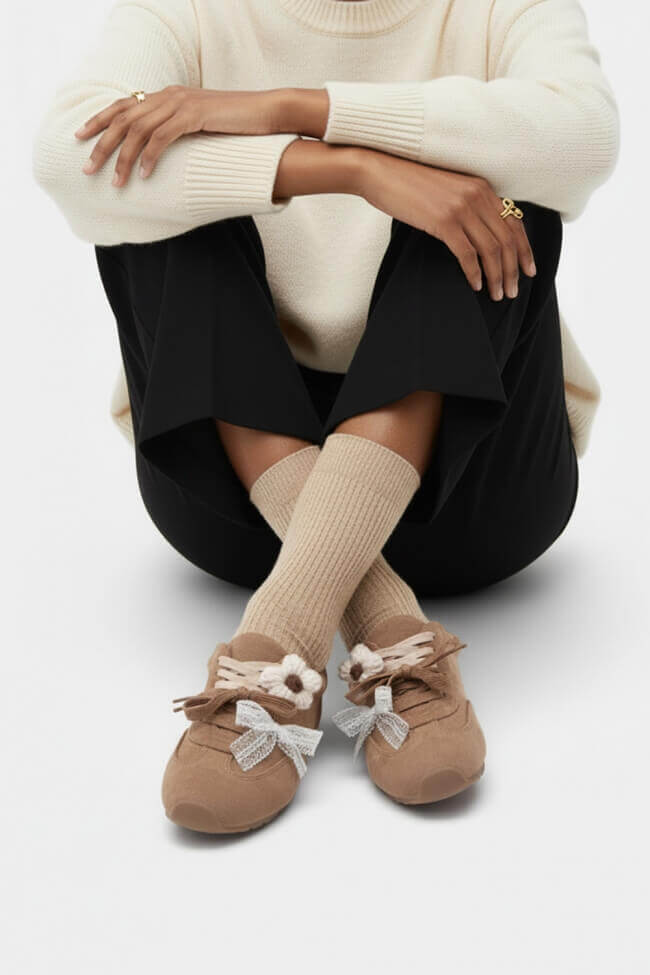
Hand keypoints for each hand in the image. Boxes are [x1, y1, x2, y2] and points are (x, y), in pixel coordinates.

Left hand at [75, 86, 289, 185]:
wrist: (268, 112)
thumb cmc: (238, 125)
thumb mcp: (201, 127)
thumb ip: (179, 132)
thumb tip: (160, 152)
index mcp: (167, 95)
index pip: (123, 105)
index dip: (98, 120)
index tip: (80, 137)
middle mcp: (169, 95)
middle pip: (124, 118)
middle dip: (102, 144)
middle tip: (87, 168)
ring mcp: (182, 103)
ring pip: (139, 130)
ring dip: (124, 158)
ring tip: (116, 182)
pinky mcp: (195, 115)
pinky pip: (164, 137)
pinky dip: (150, 157)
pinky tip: (145, 175)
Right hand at [358, 150, 536, 299]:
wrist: (381, 171)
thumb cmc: (410, 184)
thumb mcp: (448, 189)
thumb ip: (468, 205)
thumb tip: (481, 233)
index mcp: (482, 187)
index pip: (514, 222)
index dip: (525, 250)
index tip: (529, 270)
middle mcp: (477, 195)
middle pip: (507, 240)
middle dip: (513, 270)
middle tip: (512, 292)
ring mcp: (461, 208)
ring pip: (491, 250)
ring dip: (497, 276)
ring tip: (497, 294)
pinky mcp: (444, 221)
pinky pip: (467, 254)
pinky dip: (475, 273)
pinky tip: (475, 285)